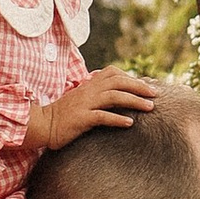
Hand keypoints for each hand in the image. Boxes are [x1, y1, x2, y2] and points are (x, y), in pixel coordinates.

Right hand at [28, 68, 156, 150]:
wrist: (43, 124)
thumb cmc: (64, 114)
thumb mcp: (82, 100)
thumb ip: (98, 95)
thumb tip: (119, 98)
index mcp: (89, 84)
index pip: (114, 73)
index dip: (132, 78)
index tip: (148, 85)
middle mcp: (89, 90)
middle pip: (118, 81)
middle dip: (139, 86)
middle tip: (156, 93)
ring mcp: (85, 104)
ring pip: (114, 96)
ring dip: (134, 101)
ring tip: (150, 107)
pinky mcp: (81, 118)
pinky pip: (102, 116)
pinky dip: (117, 118)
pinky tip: (130, 123)